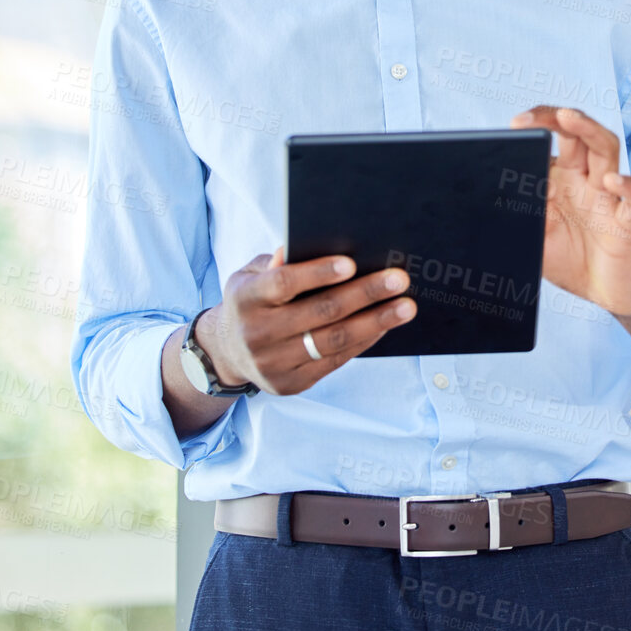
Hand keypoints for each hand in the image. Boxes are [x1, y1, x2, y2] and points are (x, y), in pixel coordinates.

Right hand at [196, 246, 415, 394]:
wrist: (226, 352)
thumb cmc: (251, 301)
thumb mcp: (251, 275)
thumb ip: (276, 263)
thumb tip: (301, 247)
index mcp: (245, 299)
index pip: (283, 283)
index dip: (317, 273)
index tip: (352, 263)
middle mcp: (256, 334)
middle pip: (319, 313)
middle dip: (364, 294)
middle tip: (398, 280)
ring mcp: (273, 363)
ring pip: (333, 341)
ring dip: (375, 322)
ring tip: (405, 306)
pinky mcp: (291, 383)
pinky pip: (335, 361)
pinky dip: (363, 342)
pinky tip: (384, 326)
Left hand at [510, 105, 630, 319]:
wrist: (606, 293)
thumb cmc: (571, 258)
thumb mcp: (534, 236)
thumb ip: (518, 215)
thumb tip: (492, 196)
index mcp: (564, 178)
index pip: (556, 136)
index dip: (539, 124)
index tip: (514, 125)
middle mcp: (587, 180)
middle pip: (580, 133)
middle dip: (558, 118)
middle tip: (530, 120)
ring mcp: (609, 198)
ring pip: (607, 150)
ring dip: (589, 130)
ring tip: (570, 119)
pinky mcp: (627, 223)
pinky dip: (628, 186)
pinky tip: (612, 181)